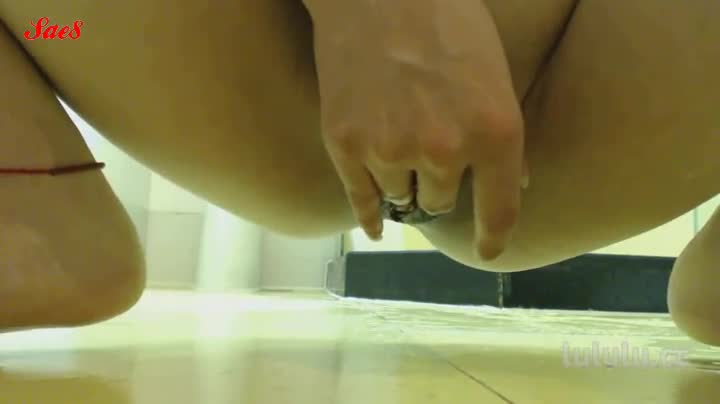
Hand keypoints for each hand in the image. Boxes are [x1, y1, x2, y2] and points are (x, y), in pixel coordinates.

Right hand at [306, 0, 527, 259]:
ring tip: (399, 153)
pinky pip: (361, 201)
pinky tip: (374, 225)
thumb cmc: (446, 20)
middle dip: (441, 186)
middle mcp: (444, 150)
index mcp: (495, 132)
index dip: (494, 239)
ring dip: (405, 184)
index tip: (489, 253)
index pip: (500, 212)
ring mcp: (390, 150)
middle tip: (431, 156)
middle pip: (443, 204)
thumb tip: (517, 183)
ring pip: (402, 199)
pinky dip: (369, 215)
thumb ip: (502, 134)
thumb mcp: (495, 72)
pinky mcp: (345, 143)